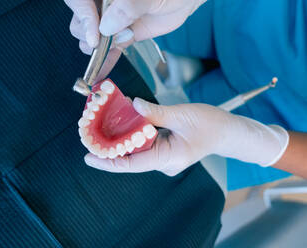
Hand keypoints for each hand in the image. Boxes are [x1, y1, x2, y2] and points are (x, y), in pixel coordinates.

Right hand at [65, 0, 206, 78]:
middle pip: (79, 21)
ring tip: (118, 44)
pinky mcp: (120, 37)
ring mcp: (110, 22)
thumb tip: (106, 26)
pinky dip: (104, 62)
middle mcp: (103, 6)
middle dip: (89, 34)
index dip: (82, 16)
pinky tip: (100, 73)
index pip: (78, 1)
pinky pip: (107, 51)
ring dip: (98, 49)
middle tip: (106, 40)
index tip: (94, 33)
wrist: (183, 1)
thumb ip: (127, 7)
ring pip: (89, 38)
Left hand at [84, 98, 288, 175]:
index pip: (132, 164)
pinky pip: (143, 146)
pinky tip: (119, 128)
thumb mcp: (182, 114)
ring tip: (98, 131)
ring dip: (119, 142)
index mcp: (169, 158)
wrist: (228, 132)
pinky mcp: (164, 151)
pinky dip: (131, 137)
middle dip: (109, 149)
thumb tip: (132, 104)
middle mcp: (164, 163)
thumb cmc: (211, 124)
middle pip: (130, 159)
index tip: (89, 157)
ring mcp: (164, 159)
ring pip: (135, 152)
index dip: (109, 162)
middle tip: (88, 137)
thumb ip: (155, 111)